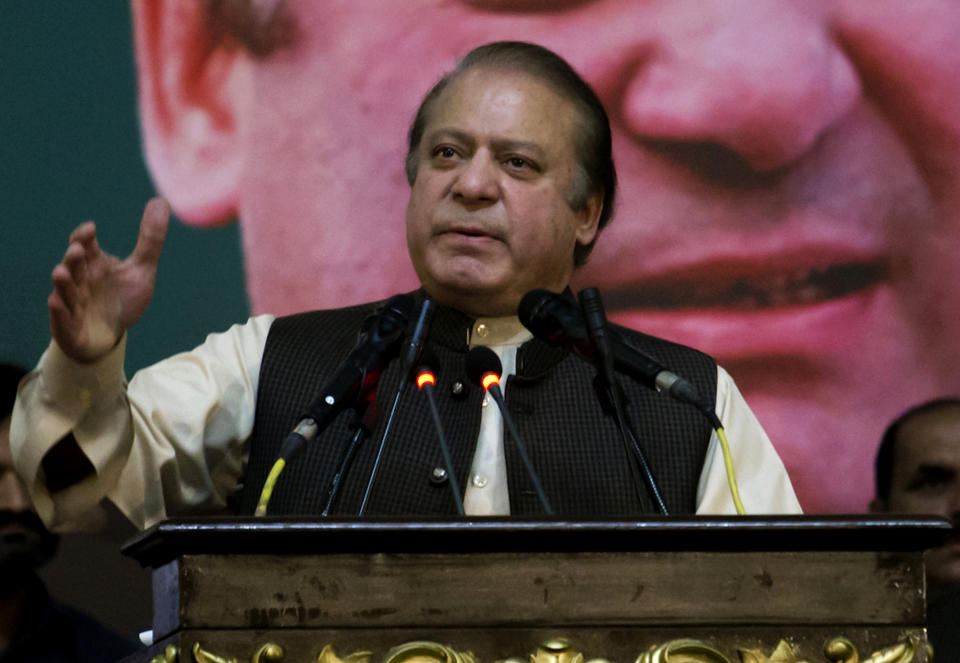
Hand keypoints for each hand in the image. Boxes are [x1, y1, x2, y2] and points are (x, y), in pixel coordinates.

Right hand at [48, 198, 169, 362]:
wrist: (109, 335)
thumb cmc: (123, 299)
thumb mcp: (142, 270)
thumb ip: (151, 239)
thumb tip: (160, 201)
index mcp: (94, 263)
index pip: (85, 243)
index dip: (84, 236)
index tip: (90, 230)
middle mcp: (80, 279)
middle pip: (73, 264)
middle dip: (73, 257)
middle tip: (78, 250)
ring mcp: (72, 301)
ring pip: (64, 289)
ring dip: (62, 281)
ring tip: (62, 273)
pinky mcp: (68, 324)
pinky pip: (60, 316)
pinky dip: (59, 309)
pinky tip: (57, 302)